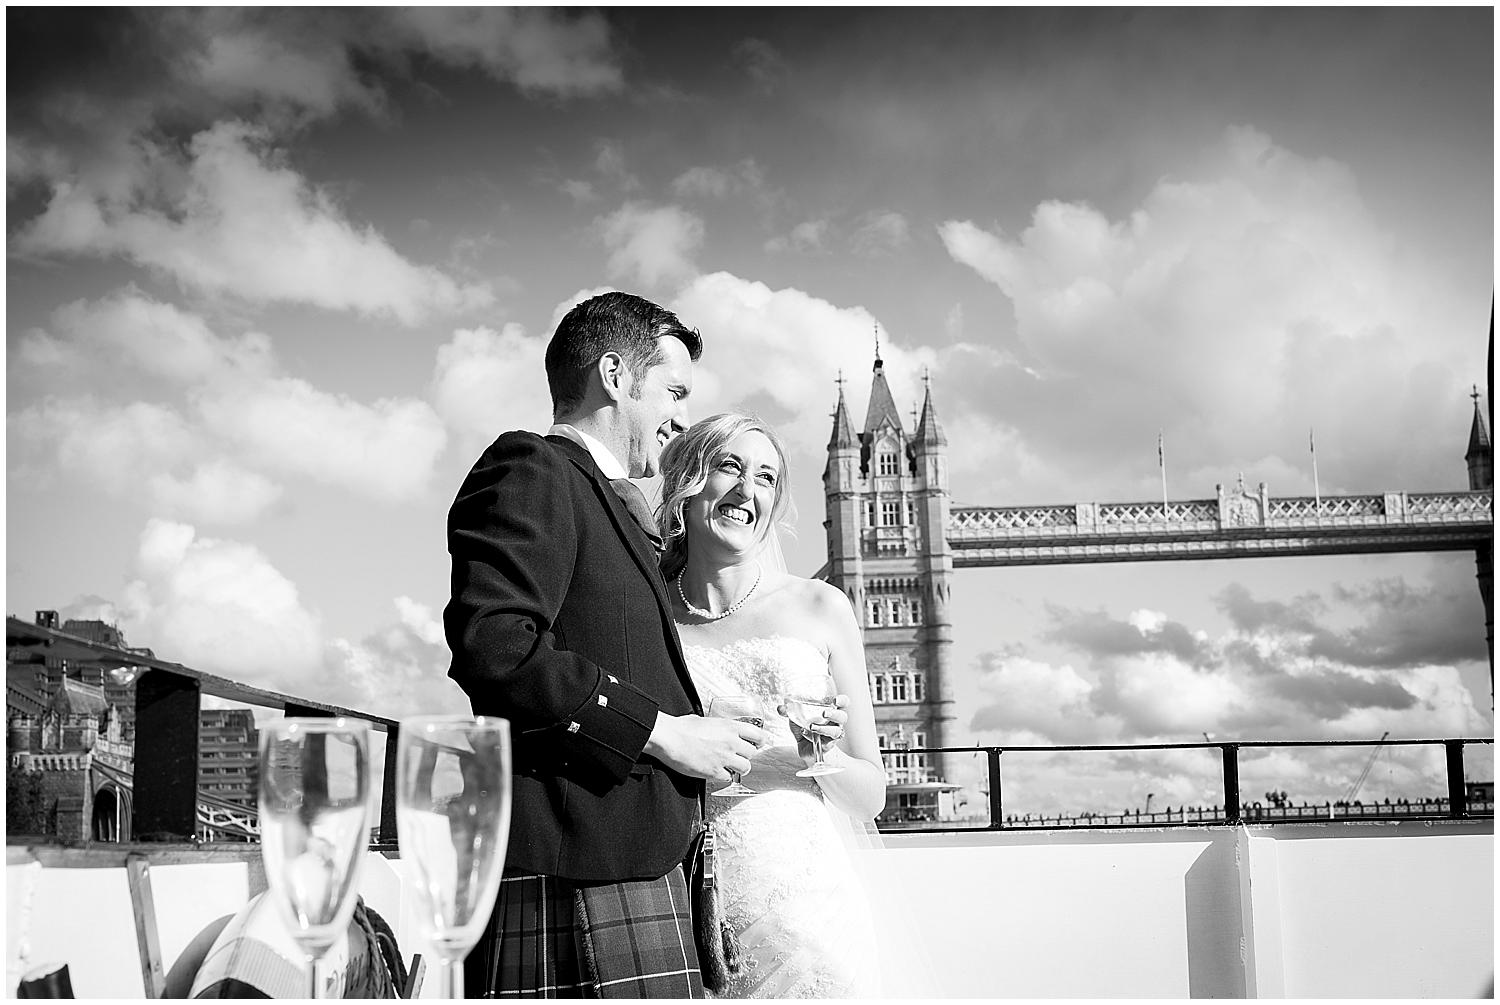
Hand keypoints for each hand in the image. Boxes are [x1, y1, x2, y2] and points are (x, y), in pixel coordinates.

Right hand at [644, 711, 767, 781]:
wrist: (669, 738)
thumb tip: (720, 729)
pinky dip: (723, 776)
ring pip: (745, 768)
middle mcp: (731, 742)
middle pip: (752, 753)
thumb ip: (718, 726)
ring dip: (738, 768)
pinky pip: (728, 778)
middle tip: (738, 756)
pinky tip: (716, 772)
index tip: (756, 743)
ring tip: (730, 766)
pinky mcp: (714, 772)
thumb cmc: (682, 727)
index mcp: (730, 727)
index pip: (758, 735)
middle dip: (746, 755)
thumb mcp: (705, 720)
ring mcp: (723, 758)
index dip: (759, 741)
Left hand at [779, 694, 847, 745]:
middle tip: (824, 713)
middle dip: (834, 714)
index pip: (844, 703)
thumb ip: (788, 711)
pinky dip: (814, 737)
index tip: (835, 700)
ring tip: (812, 726)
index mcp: (831, 711)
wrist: (804, 747)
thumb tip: (780, 707)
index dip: (842, 701)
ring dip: (824, 728)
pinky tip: (805, 733)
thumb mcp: (796, 717)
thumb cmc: (805, 727)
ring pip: (837, 731)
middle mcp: (835, 722)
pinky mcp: (828, 745)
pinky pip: (826, 742)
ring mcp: (833, 735)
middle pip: (843, 717)